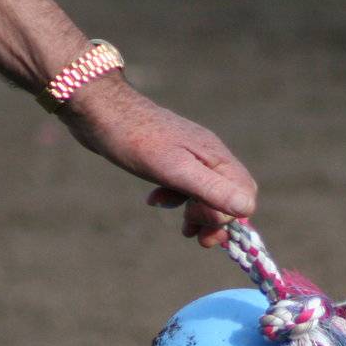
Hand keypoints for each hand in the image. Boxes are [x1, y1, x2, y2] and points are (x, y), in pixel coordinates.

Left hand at [61, 76, 256, 246]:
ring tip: (180, 228)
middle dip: (213, 219)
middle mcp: (207, 154)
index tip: (203, 231)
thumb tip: (247, 209)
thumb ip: (211, 189)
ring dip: (196, 213)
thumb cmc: (135, 140)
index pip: (244, 194)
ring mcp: (189, 154)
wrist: (98, 110)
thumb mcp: (174, 170)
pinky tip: (154, 200)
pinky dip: (175, 198)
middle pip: (228, 194)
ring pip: (206, 191)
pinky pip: (185, 183)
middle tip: (191, 235)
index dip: (228, 218)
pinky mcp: (169, 155)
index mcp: (214, 157)